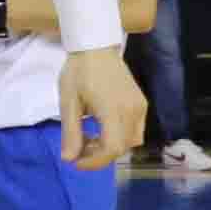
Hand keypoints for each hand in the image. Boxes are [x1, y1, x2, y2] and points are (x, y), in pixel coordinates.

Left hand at [59, 45, 146, 168]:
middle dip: (100, 156)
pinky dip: (120, 137)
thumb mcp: (68, 103)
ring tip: (90, 139)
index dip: (95, 162)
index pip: (112, 148)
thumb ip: (70, 132)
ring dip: (111, 148)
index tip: (76, 162)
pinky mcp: (142, 103)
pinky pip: (136, 130)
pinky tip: (103, 129)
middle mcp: (132, 111)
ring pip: (132, 141)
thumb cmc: (78, 72)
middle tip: (80, 149)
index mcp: (113, 110)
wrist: (96, 47)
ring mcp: (140, 107)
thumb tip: (69, 159)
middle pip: (122, 148)